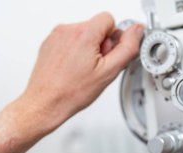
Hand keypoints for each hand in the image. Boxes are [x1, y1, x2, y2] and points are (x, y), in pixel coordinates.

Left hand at [0, 12, 142, 152]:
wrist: (46, 102)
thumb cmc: (72, 92)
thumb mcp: (109, 72)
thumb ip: (127, 48)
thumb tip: (136, 32)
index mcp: (84, 34)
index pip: (109, 19)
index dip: (113, 38)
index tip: (107, 54)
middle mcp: (68, 30)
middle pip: (96, 27)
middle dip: (101, 44)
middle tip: (96, 65)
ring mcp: (56, 36)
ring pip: (84, 33)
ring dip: (88, 48)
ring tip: (84, 68)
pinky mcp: (50, 43)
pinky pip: (70, 40)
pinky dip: (75, 51)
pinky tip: (74, 68)